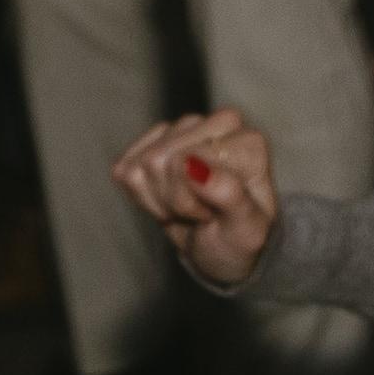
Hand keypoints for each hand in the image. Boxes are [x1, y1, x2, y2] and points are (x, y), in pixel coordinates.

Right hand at [116, 107, 279, 287]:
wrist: (223, 249)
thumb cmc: (238, 238)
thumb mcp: (243, 229)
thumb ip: (227, 194)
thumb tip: (192, 164)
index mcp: (248, 142)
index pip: (185, 162)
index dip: (190, 200)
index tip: (214, 213)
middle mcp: (219, 125)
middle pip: (159, 159)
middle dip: (173, 198)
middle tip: (200, 212)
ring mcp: (186, 128)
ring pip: (142, 164)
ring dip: (159, 199)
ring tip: (187, 207)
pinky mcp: (156, 139)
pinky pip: (126, 168)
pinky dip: (142, 195)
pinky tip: (168, 198)